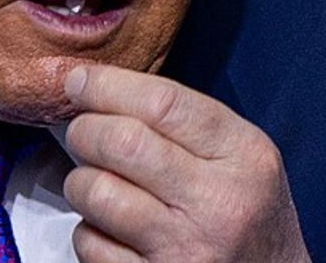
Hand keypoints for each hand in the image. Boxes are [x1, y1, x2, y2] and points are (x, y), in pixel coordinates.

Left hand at [62, 65, 310, 262]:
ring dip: (81, 182)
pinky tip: (111, 229)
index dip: (107, 85)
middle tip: (82, 132)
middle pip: (122, 143)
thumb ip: (182, 121)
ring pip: (97, 192)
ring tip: (97, 183)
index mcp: (243, 156)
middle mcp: (217, 204)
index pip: (163, 103)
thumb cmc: (247, 215)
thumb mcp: (241, 156)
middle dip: (85, 129)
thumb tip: (95, 88)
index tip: (78, 80)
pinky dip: (88, 231)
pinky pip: (90, 244)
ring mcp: (185, 250)